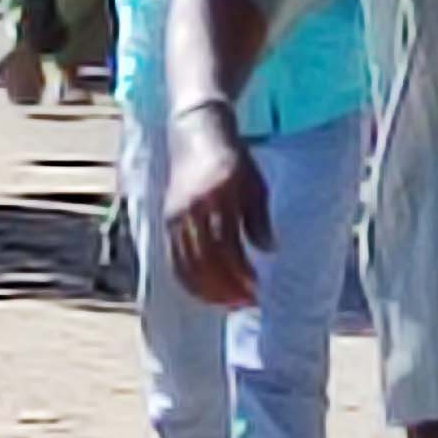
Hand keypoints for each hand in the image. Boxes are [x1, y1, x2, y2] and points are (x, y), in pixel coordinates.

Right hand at [161, 107, 274, 307]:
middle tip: (247, 303)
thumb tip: (270, 252)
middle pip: (203, 261)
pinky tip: (209, 293)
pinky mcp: (167, 223)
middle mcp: (189, 208)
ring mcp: (174, 217)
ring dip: (208, 290)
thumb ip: (260, 219)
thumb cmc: (234, 160)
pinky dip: (191, 282)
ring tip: (231, 304)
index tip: (257, 289)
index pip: (225, 246)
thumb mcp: (255, 185)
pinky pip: (175, 261)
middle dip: (225, 288)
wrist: (197, 134)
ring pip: (185, 266)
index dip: (240, 273)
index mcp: (216, 196)